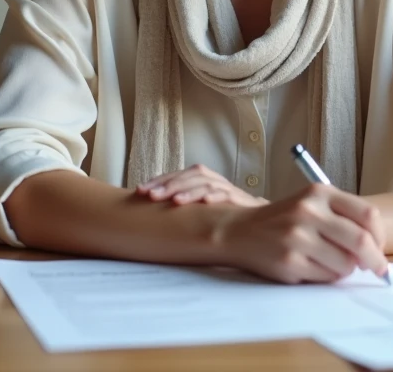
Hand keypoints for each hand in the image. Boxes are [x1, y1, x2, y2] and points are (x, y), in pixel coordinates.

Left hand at [136, 164, 267, 207]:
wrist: (253, 219)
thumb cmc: (220, 211)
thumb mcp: (198, 205)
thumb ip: (179, 202)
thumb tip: (148, 208)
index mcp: (200, 179)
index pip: (176, 174)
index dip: (158, 181)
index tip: (139, 191)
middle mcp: (212, 179)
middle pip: (189, 176)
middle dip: (168, 185)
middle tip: (150, 195)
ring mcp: (226, 188)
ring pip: (206, 184)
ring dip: (189, 191)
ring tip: (175, 201)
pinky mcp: (238, 199)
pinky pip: (227, 195)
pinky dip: (216, 196)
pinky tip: (205, 202)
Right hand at [212, 183, 388, 283]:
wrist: (240, 230)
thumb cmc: (284, 220)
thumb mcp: (312, 204)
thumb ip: (343, 218)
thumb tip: (375, 249)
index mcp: (320, 193)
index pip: (367, 214)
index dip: (380, 236)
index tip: (380, 247)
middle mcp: (309, 211)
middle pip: (361, 241)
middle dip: (375, 260)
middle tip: (378, 269)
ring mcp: (298, 237)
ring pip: (345, 264)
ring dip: (346, 270)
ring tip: (331, 263)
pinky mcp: (289, 261)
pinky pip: (326, 278)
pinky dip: (328, 277)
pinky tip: (313, 267)